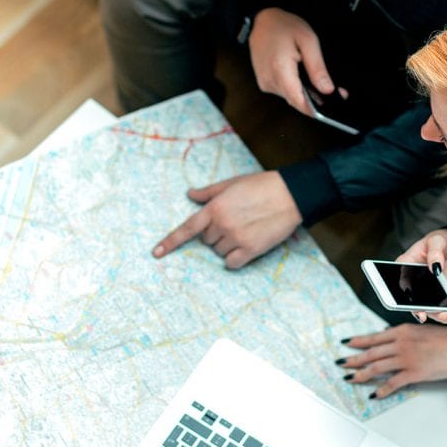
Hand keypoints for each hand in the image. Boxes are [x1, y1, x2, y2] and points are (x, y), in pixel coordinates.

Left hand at [152, 171, 302, 268]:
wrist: (290, 194)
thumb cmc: (261, 185)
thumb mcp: (231, 183)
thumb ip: (209, 192)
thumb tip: (190, 194)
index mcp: (215, 208)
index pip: (187, 228)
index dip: (170, 242)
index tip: (156, 253)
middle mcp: (222, 224)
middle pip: (206, 241)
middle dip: (215, 234)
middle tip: (234, 222)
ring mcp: (236, 238)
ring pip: (219, 252)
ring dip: (227, 245)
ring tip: (244, 230)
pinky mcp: (251, 249)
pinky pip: (232, 263)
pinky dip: (235, 259)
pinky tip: (245, 248)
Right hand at [249, 8, 335, 113]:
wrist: (261, 20)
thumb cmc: (283, 26)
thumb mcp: (308, 41)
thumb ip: (317, 67)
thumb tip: (327, 89)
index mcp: (280, 70)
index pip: (299, 101)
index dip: (315, 110)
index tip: (330, 111)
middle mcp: (270, 80)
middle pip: (296, 101)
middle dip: (315, 100)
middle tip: (335, 92)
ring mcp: (265, 82)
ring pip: (290, 97)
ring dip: (305, 93)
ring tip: (317, 80)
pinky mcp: (264, 82)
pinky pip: (284, 91)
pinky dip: (295, 88)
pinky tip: (302, 77)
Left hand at [339, 324, 446, 398]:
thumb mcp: (422, 329)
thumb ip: (405, 334)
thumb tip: (392, 338)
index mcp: (402, 331)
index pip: (374, 337)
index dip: (358, 341)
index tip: (347, 344)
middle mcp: (400, 344)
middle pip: (371, 353)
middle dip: (354, 359)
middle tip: (342, 363)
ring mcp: (405, 359)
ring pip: (376, 368)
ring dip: (361, 374)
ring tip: (351, 379)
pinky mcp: (413, 374)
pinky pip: (392, 383)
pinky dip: (382, 390)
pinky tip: (375, 394)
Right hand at [398, 229, 446, 322]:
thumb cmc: (438, 240)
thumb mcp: (436, 241)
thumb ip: (434, 253)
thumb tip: (436, 268)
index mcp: (406, 267)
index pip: (402, 283)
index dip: (405, 297)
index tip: (414, 305)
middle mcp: (417, 283)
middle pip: (416, 302)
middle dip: (422, 312)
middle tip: (425, 317)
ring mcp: (431, 290)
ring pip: (435, 307)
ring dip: (444, 313)